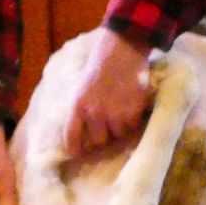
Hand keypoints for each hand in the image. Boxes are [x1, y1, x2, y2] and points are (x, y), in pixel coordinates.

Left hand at [63, 27, 150, 157]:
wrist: (121, 51)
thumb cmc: (99, 68)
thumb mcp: (81, 88)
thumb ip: (80, 110)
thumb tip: (82, 135)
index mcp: (77, 106)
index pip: (72, 137)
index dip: (76, 148)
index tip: (79, 153)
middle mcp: (94, 113)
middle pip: (98, 141)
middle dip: (103, 136)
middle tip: (107, 125)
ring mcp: (115, 114)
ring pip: (118, 136)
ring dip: (119, 128)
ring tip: (121, 111)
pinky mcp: (133, 112)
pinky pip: (133, 127)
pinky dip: (133, 121)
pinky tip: (131, 106)